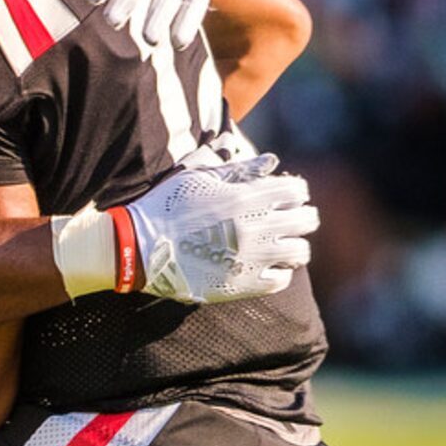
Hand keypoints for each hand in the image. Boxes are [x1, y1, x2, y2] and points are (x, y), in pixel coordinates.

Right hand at [126, 153, 317, 302]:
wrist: (138, 247)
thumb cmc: (166, 206)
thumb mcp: (198, 176)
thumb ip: (238, 168)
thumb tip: (272, 160)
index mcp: (246, 197)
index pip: (297, 190)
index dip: (294, 191)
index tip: (285, 196)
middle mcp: (255, 227)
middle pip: (307, 220)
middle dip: (301, 217)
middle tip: (290, 221)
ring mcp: (250, 258)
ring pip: (299, 252)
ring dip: (293, 247)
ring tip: (280, 247)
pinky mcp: (241, 284)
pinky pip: (280, 280)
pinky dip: (277, 273)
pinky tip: (264, 268)